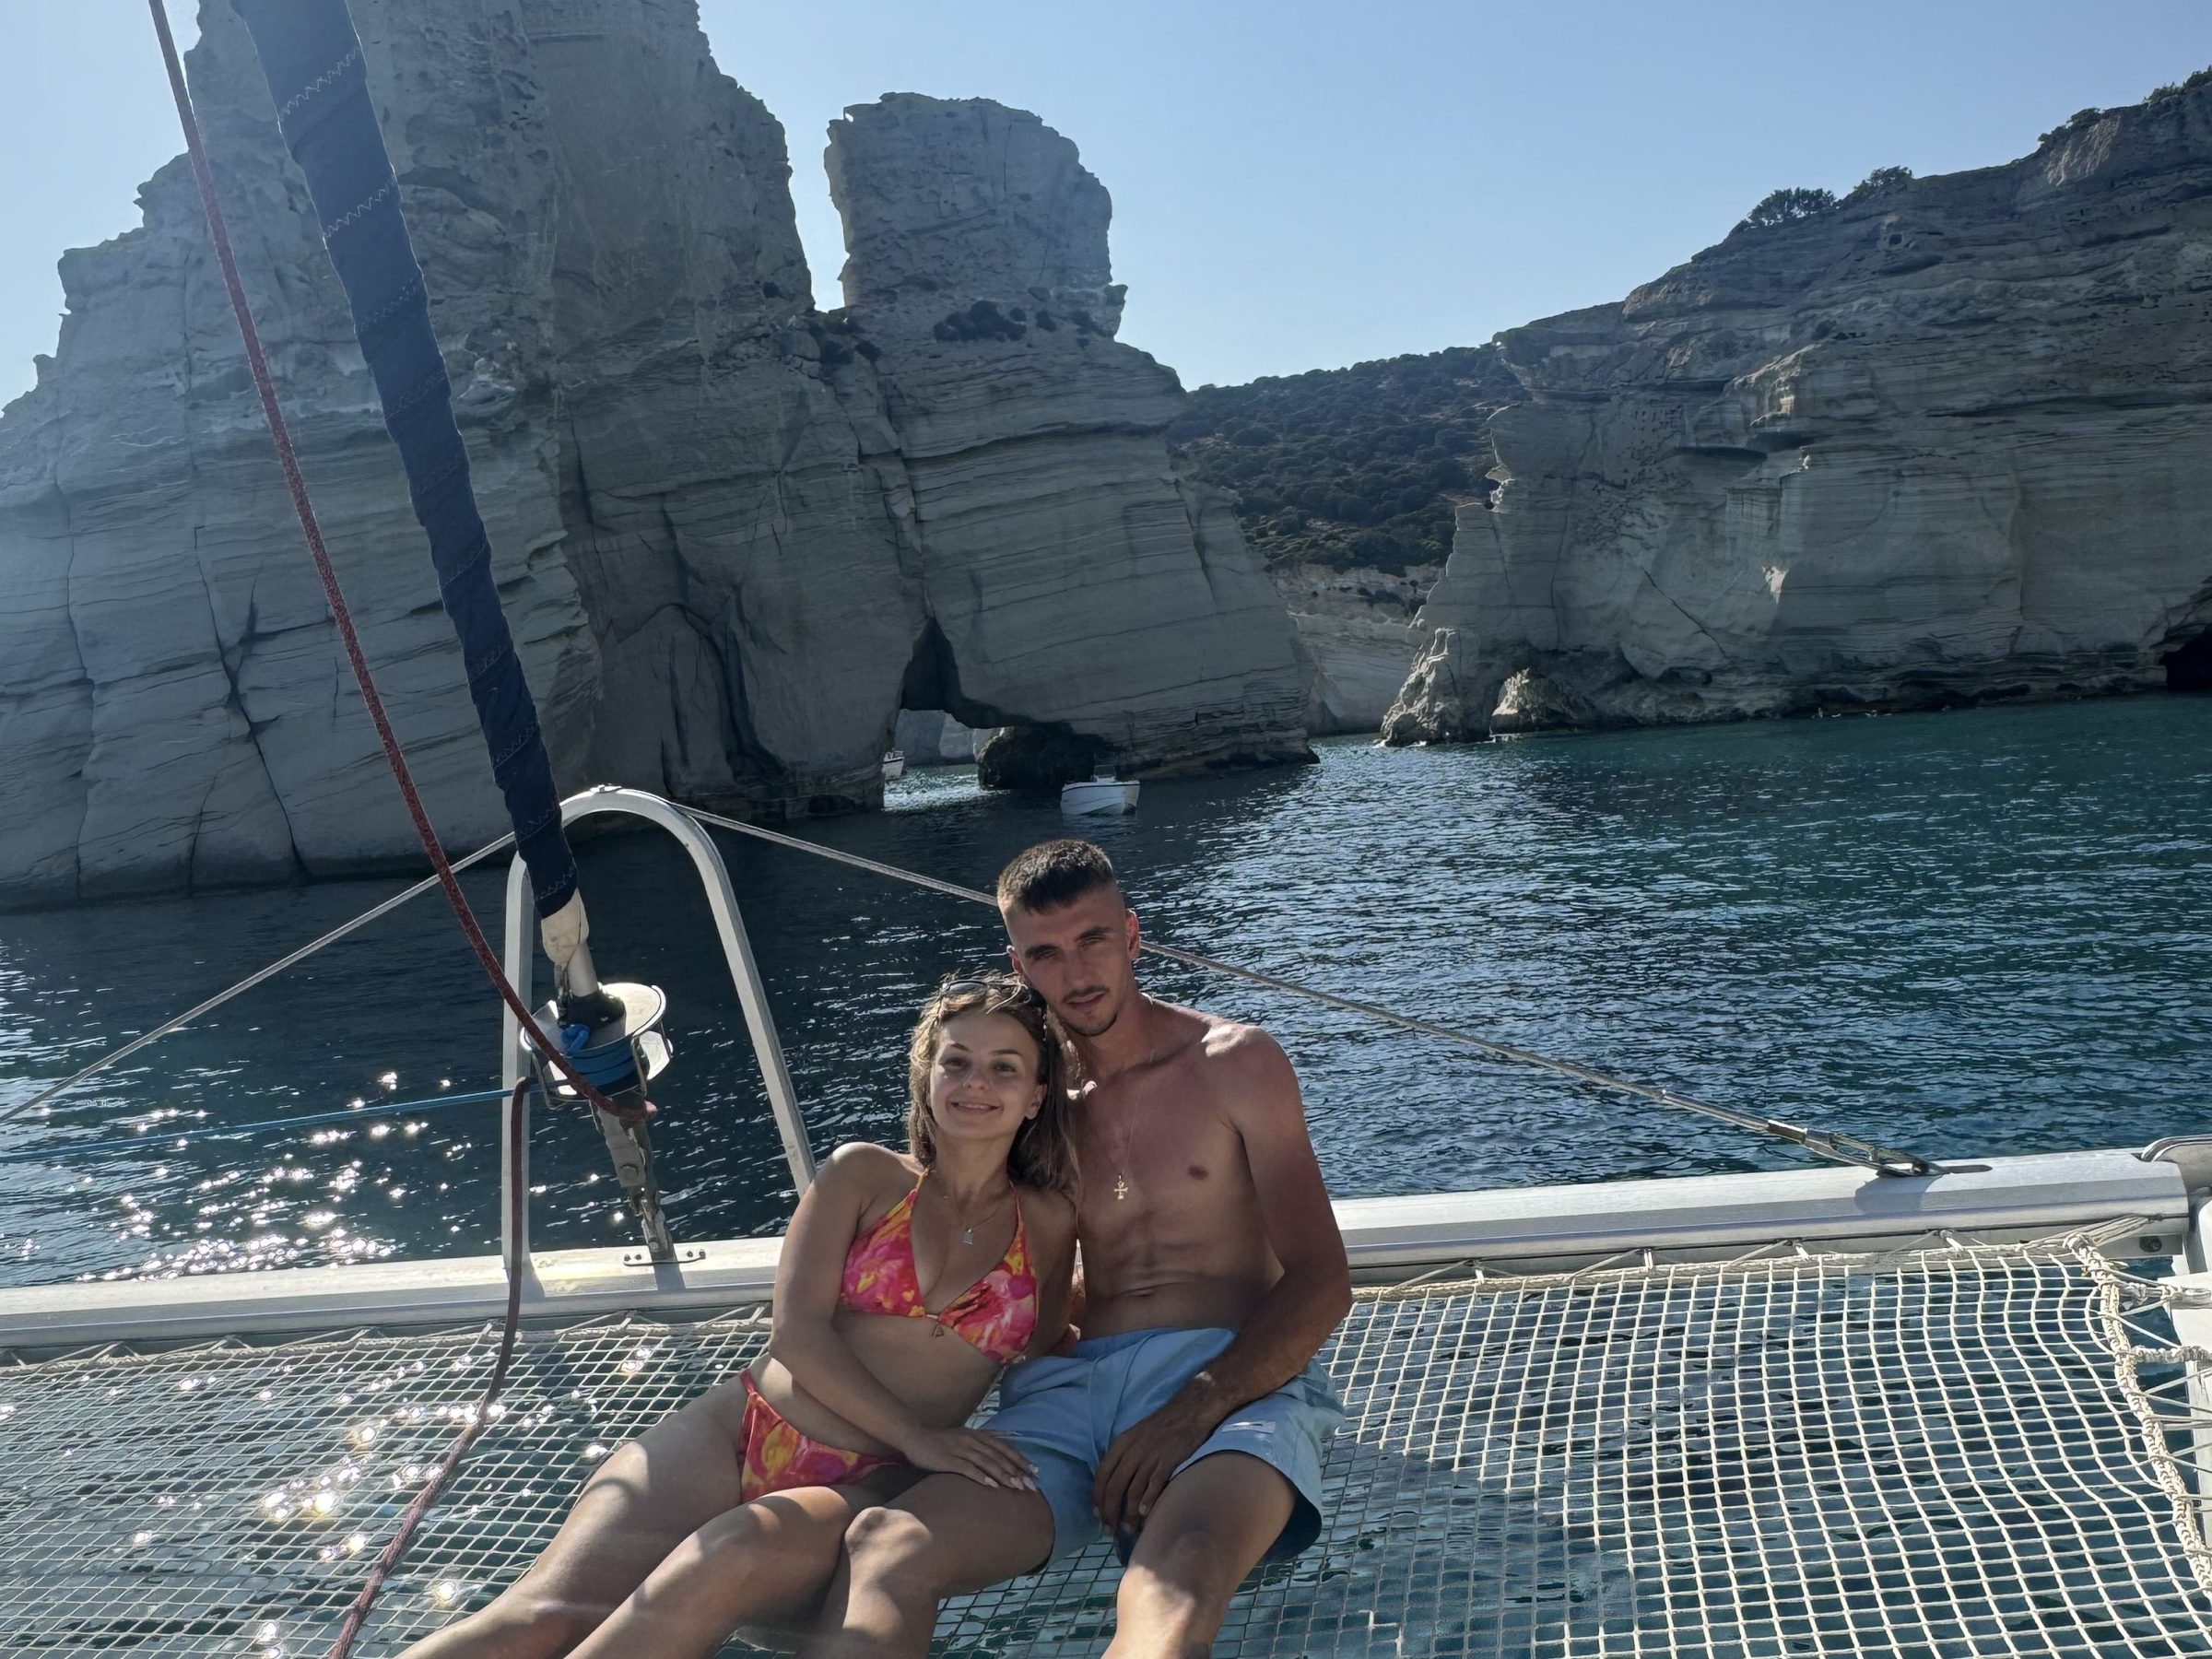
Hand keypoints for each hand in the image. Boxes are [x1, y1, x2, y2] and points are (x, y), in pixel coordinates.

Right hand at [899, 1425, 1039, 1491]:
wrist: (915, 1437)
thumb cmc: (942, 1440)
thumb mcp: (967, 1434)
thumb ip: (987, 1437)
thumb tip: (1009, 1435)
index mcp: (978, 1435)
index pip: (1004, 1447)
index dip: (1020, 1459)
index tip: (1035, 1472)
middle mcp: (972, 1441)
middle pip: (999, 1456)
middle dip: (1016, 1471)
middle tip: (1031, 1486)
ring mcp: (960, 1449)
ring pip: (986, 1462)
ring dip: (1003, 1475)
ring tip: (1015, 1487)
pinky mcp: (948, 1459)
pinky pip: (967, 1468)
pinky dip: (980, 1476)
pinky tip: (991, 1486)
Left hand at [1093, 1398, 1210, 1538]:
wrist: (1188, 1411)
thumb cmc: (1161, 1426)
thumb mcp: (1135, 1436)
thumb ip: (1123, 1457)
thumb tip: (1113, 1484)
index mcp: (1121, 1444)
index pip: (1102, 1475)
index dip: (1098, 1497)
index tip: (1098, 1515)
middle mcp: (1132, 1451)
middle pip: (1115, 1486)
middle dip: (1110, 1511)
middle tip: (1111, 1530)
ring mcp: (1150, 1456)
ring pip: (1133, 1490)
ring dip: (1129, 1513)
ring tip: (1128, 1530)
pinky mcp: (1168, 1460)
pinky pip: (1154, 1484)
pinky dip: (1148, 1501)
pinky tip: (1145, 1514)